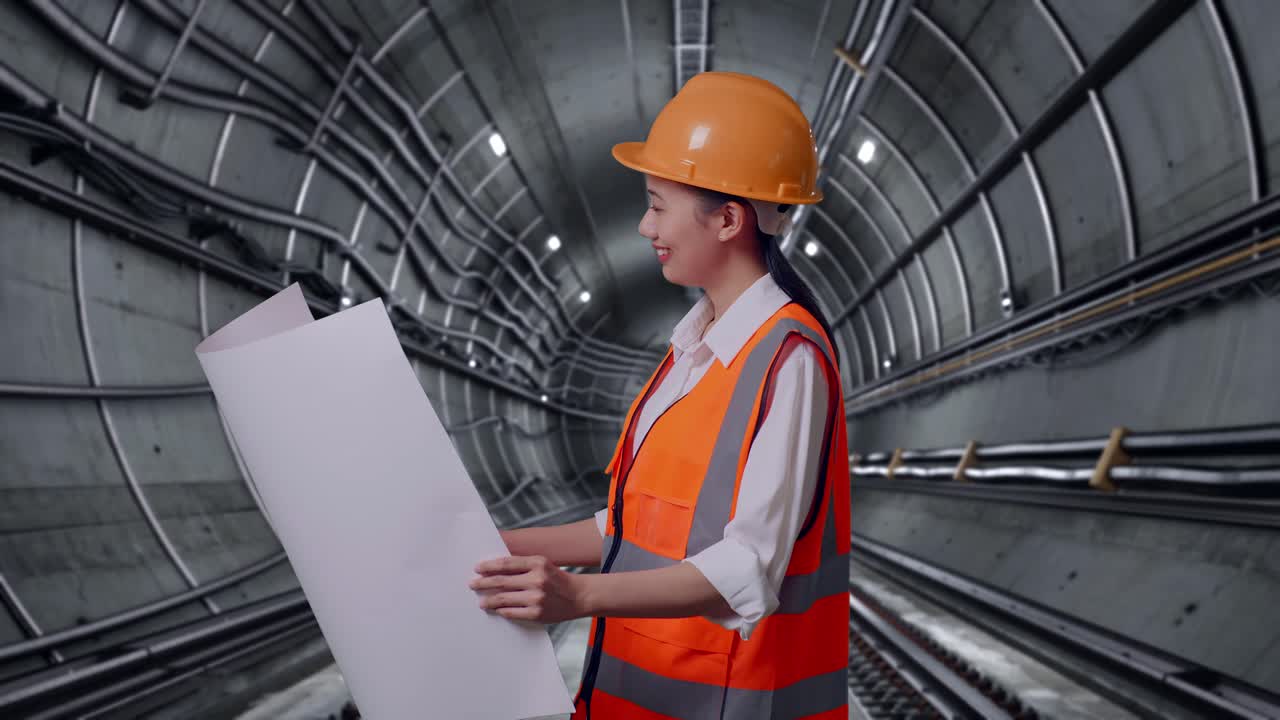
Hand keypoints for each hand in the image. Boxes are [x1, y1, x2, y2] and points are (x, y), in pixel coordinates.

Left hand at [469, 555, 587, 622]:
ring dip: (489, 600)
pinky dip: (502, 610)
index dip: (489, 566)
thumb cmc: (557, 579)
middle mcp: (537, 579)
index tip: (477, 568)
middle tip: (472, 584)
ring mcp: (536, 598)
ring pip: (503, 598)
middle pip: (501, 581)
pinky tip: (497, 609)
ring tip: (481, 601)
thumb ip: (522, 566)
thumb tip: (495, 570)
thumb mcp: (543, 565)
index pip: (506, 563)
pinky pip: (512, 612)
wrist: (578, 596)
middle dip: (483, 583)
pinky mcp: (536, 613)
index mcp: (538, 563)